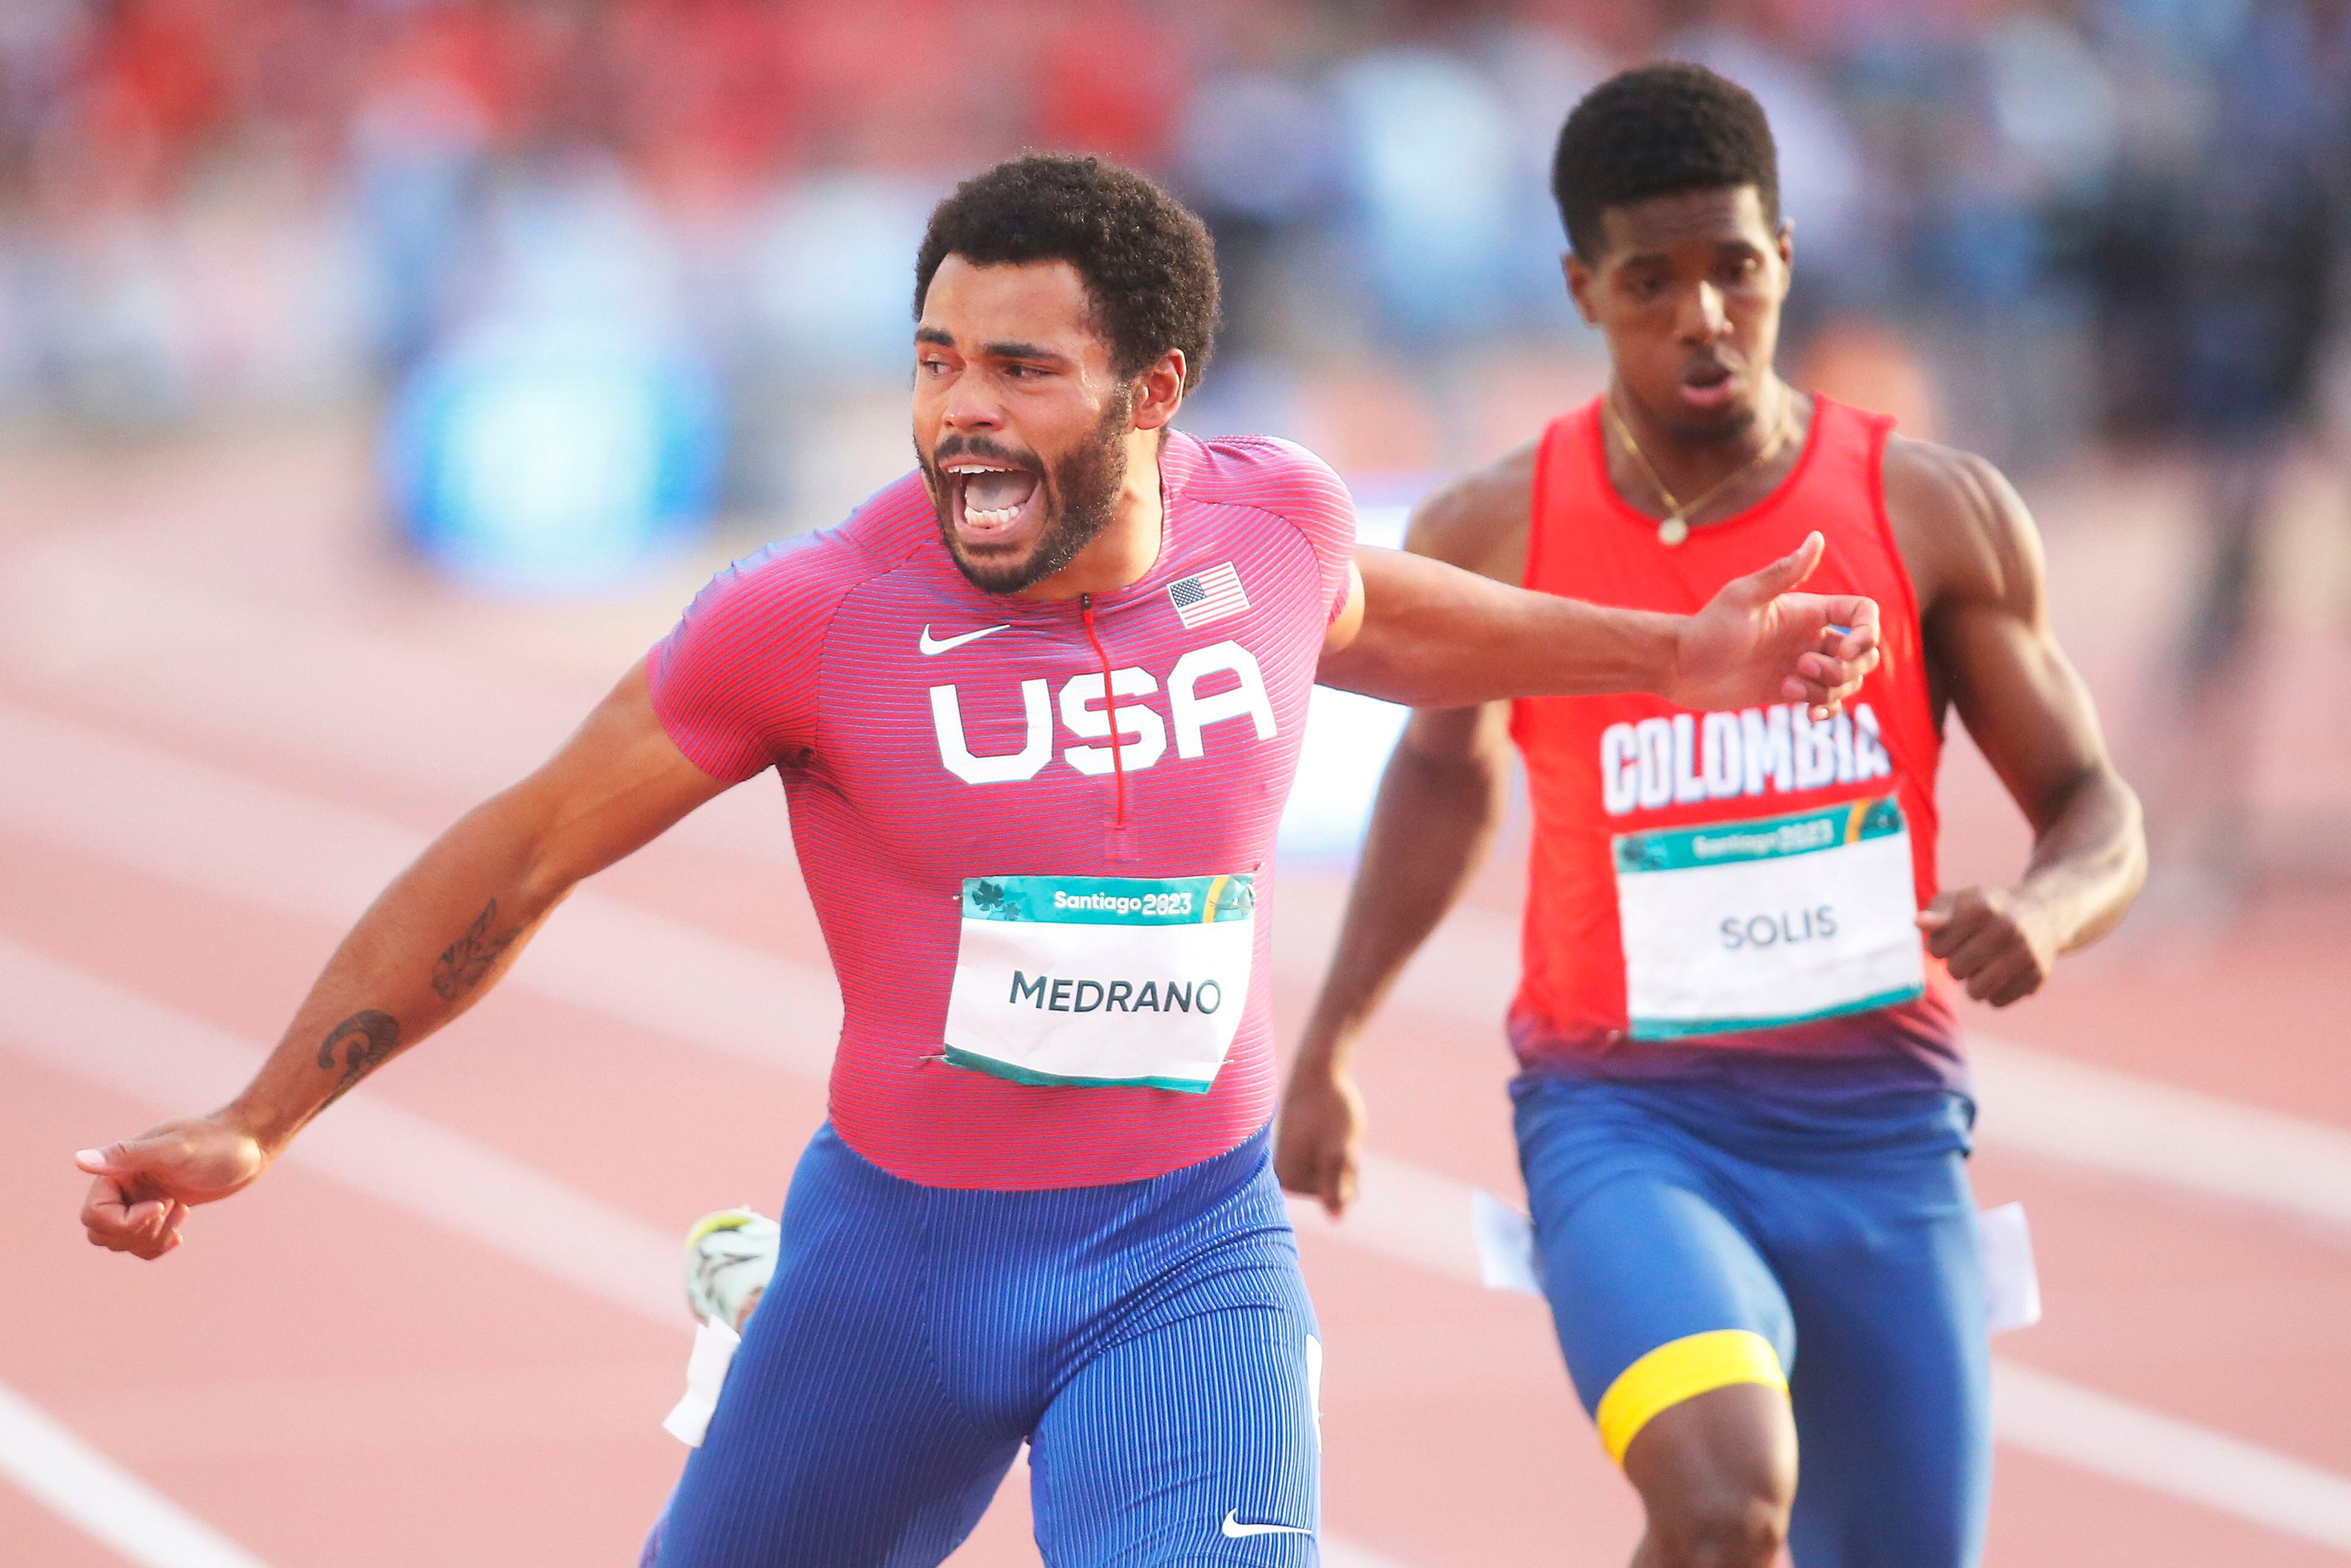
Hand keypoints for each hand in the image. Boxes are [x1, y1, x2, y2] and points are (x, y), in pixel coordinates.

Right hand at [76, 1115, 270, 1259]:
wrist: (248, 1147)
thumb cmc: (216, 1143)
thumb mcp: (176, 1148)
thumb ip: (128, 1155)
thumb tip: (78, 1160)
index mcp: (118, 1170)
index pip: (93, 1215)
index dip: (125, 1221)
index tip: (163, 1204)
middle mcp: (122, 1186)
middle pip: (102, 1234)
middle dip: (138, 1232)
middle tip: (172, 1208)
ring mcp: (139, 1201)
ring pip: (120, 1243)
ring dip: (152, 1238)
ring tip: (182, 1210)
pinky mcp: (158, 1213)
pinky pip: (140, 1245)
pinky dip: (157, 1245)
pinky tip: (179, 1234)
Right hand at [1275, 1063, 1365, 1217]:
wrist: (1319, 1069)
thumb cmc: (1329, 1110)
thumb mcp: (1339, 1153)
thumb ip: (1336, 1188)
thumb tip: (1337, 1220)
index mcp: (1288, 1180)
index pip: (1334, 1199)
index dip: (1345, 1174)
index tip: (1333, 1146)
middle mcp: (1285, 1174)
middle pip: (1332, 1188)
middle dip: (1345, 1166)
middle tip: (1337, 1135)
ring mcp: (1294, 1160)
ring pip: (1334, 1172)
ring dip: (1344, 1154)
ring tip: (1335, 1128)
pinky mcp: (1303, 1147)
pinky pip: (1331, 1158)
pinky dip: (1339, 1144)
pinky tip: (1332, 1125)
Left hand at [1670, 532, 1881, 716]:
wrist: (1681, 668)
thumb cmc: (1709, 629)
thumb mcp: (1744, 598)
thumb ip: (1783, 573)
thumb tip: (1817, 537)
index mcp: (1808, 611)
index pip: (1862, 614)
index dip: (1867, 632)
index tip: (1843, 650)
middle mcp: (1810, 636)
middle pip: (1863, 653)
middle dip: (1845, 668)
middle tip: (1801, 667)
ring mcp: (1802, 666)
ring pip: (1847, 681)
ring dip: (1829, 690)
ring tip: (1788, 687)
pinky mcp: (1791, 692)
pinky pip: (1829, 702)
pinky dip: (1826, 710)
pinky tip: (1805, 714)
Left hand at [1918, 886, 2056, 1005]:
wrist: (2043, 914)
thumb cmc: (1989, 910)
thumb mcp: (1962, 901)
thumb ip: (1937, 913)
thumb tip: (1918, 923)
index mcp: (1981, 908)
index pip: (1937, 950)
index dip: (1939, 947)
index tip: (1954, 937)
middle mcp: (2006, 929)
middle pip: (1955, 971)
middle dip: (1957, 965)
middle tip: (1972, 951)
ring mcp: (2025, 953)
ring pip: (1976, 993)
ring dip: (1974, 983)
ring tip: (1985, 964)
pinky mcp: (2037, 975)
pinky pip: (1997, 1001)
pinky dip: (1995, 991)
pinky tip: (2005, 972)